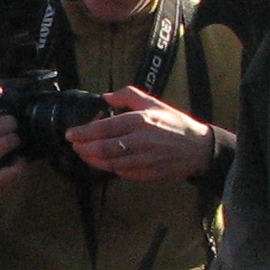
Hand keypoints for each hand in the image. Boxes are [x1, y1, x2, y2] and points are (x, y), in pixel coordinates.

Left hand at [68, 88, 228, 183]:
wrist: (198, 148)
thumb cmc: (175, 124)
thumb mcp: (153, 102)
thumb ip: (128, 95)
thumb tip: (106, 97)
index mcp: (141, 121)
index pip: (105, 128)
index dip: (84, 132)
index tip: (71, 134)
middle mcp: (141, 141)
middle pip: (103, 149)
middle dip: (84, 148)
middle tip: (75, 145)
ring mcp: (144, 160)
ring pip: (110, 164)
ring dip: (93, 160)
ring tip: (84, 153)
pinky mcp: (148, 174)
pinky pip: (122, 173)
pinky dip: (109, 168)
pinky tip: (103, 162)